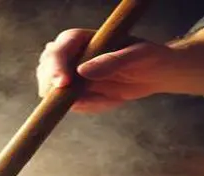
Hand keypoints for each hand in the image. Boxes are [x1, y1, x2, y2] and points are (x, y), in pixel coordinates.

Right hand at [37, 29, 176, 112]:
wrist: (157, 73)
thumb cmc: (151, 58)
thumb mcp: (138, 56)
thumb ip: (112, 61)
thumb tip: (81, 72)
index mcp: (85, 39)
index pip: (60, 48)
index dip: (56, 65)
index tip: (62, 83)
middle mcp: (74, 55)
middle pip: (46, 68)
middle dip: (52, 85)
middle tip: (69, 98)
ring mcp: (73, 74)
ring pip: (54, 89)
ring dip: (73, 99)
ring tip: (107, 98)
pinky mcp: (79, 92)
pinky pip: (72, 105)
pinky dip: (88, 107)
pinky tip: (110, 101)